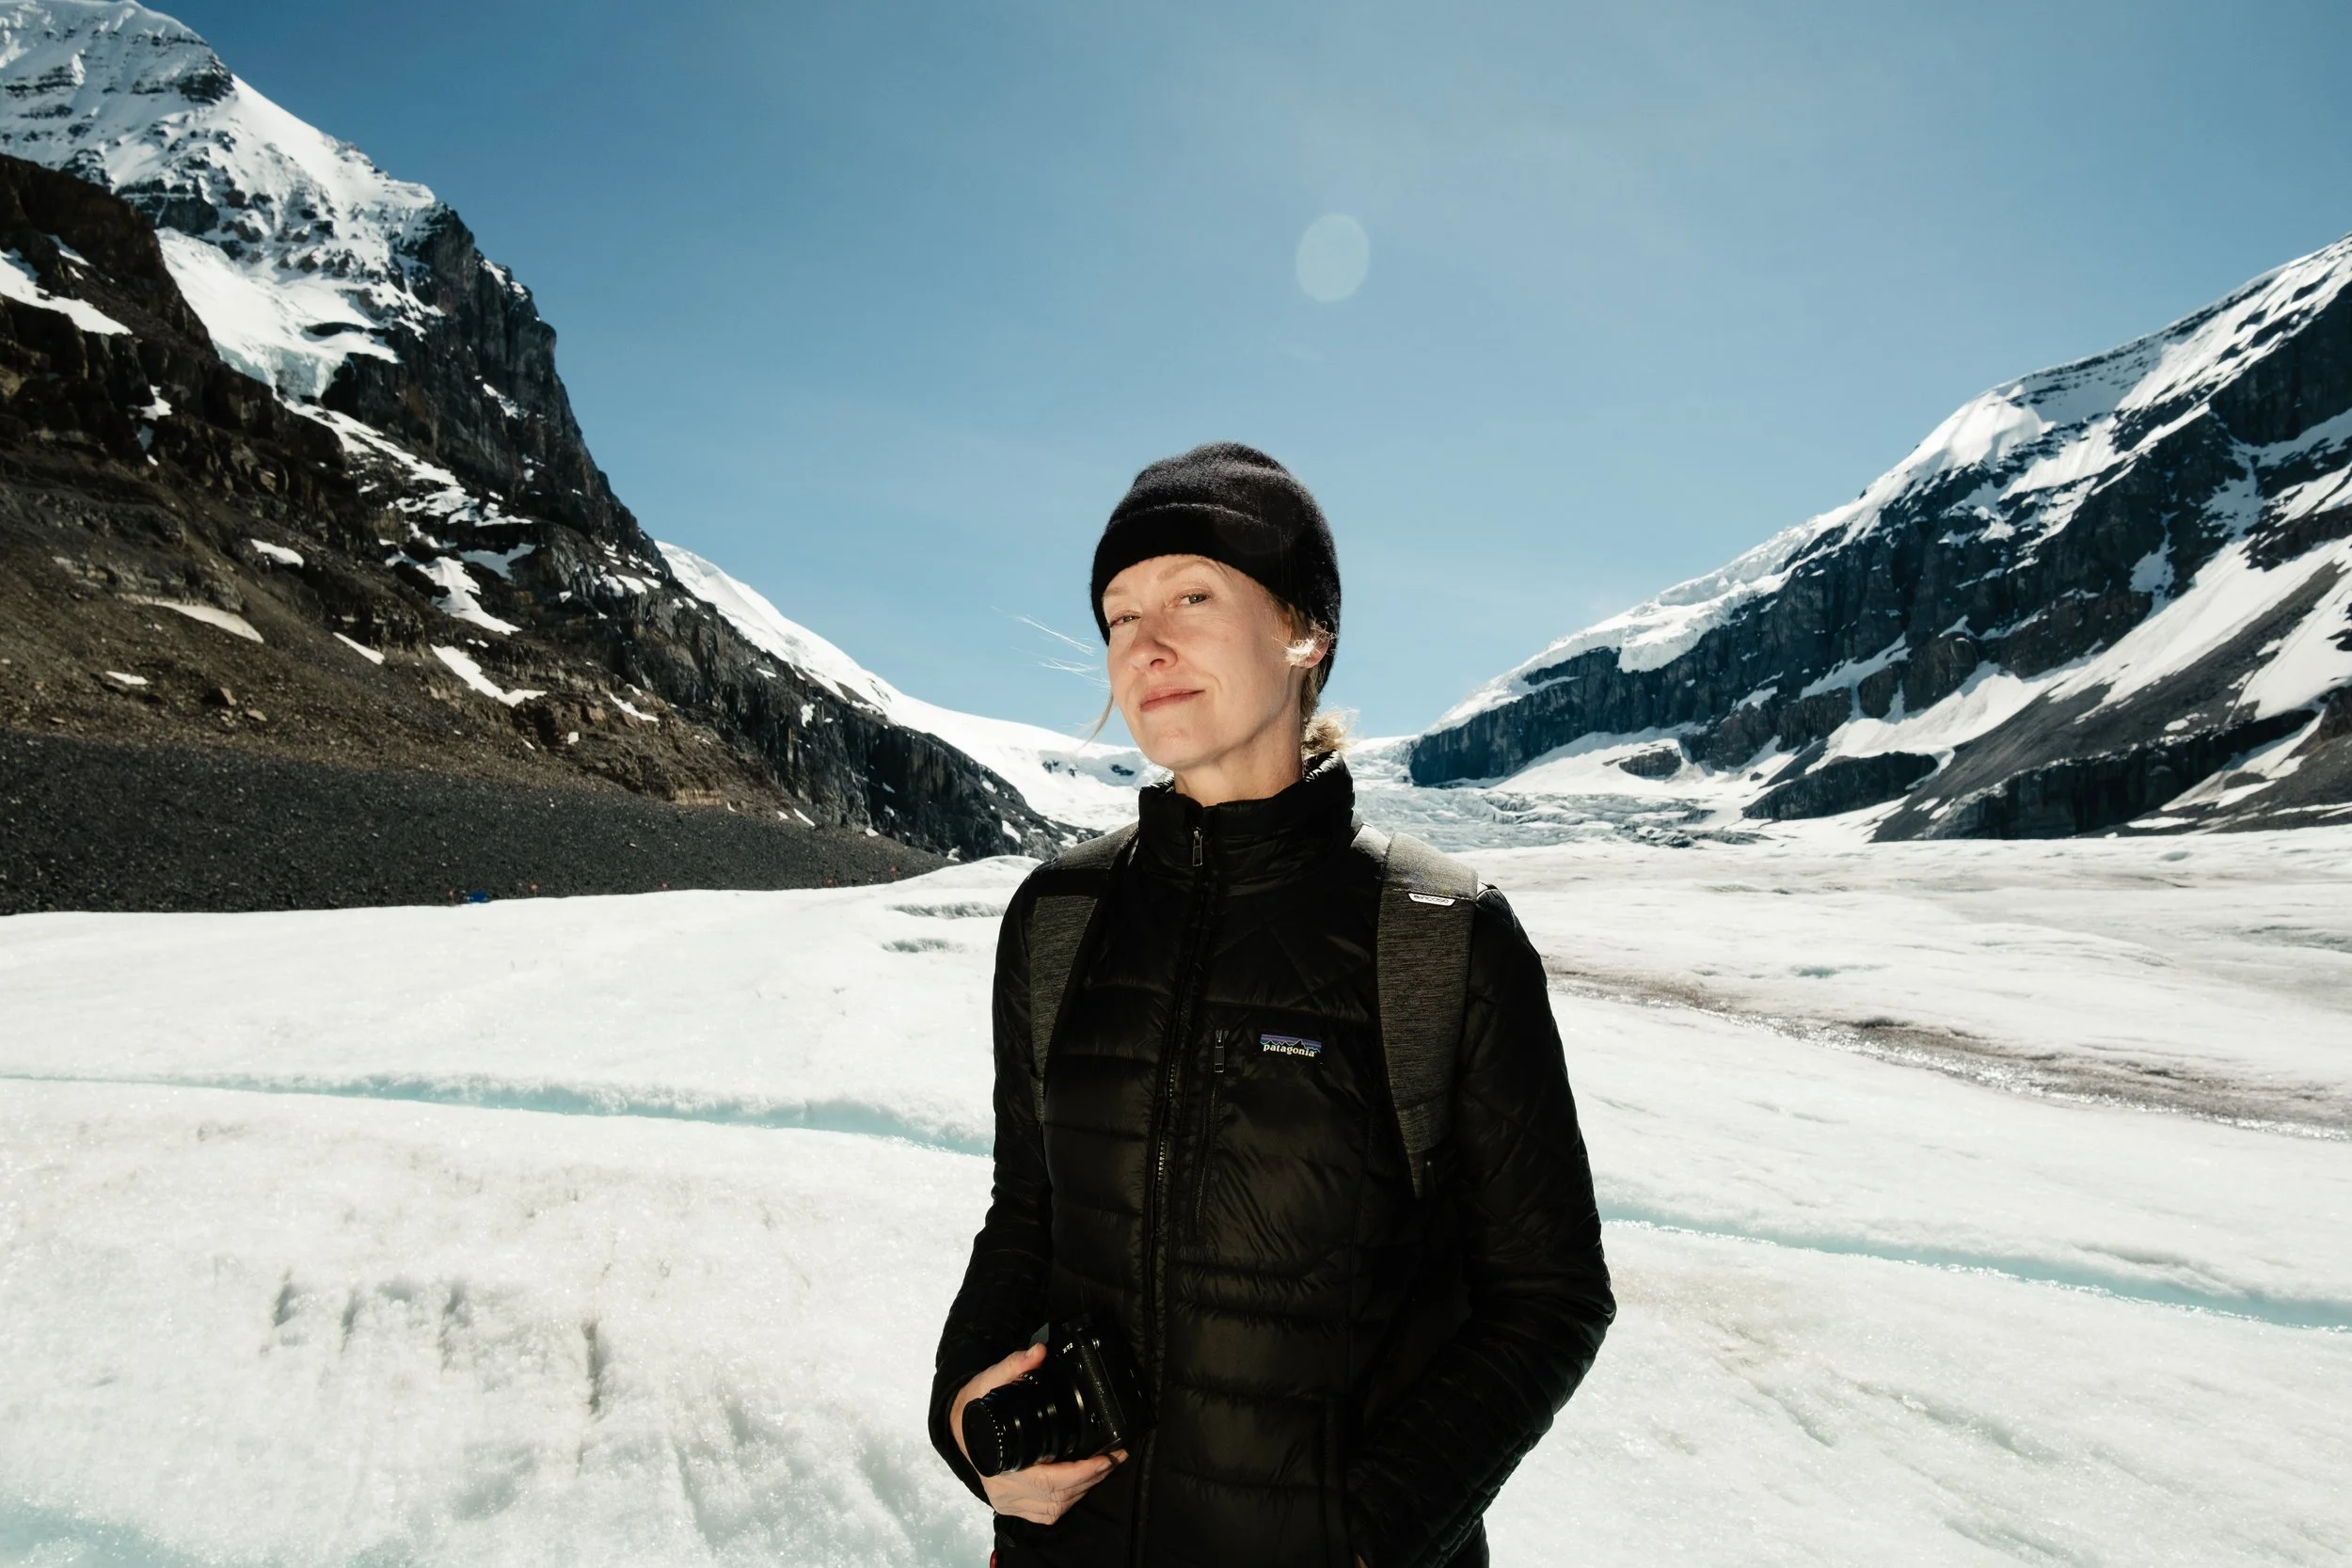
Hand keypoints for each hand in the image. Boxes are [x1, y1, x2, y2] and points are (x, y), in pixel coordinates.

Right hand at [951, 1343, 1127, 1524]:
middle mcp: (1002, 1489)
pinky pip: (1046, 1515)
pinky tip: (1083, 1484)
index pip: (1046, 1480)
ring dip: (1085, 1490)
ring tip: (1106, 1467)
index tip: (1104, 1458)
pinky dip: (1068, 1502)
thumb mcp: (988, 1381)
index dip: (1080, 1473)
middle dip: (1092, 1479)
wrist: (957, 1427)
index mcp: (998, 1464)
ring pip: (1054, 1509)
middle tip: (1115, 1457)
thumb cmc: (973, 1407)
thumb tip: (1038, 1352)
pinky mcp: (1012, 1506)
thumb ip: (1013, 1366)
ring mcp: (1007, 1502)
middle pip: (1056, 1497)